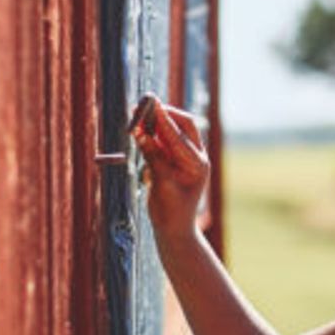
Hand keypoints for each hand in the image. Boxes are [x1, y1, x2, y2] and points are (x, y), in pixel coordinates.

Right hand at [130, 93, 210, 235]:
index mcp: (198, 163)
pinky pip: (162, 142)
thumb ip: (153, 158)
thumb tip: (140, 133)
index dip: (164, 121)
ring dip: (154, 123)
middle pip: (183, 126)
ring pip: (171, 132)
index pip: (180, 136)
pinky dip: (150, 135)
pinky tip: (137, 129)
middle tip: (144, 105)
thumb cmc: (171, 212)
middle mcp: (195, 157)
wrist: (174, 230)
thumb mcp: (161, 185)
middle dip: (164, 115)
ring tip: (136, 114)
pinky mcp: (173, 162)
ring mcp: (185, 158)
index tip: (151, 106)